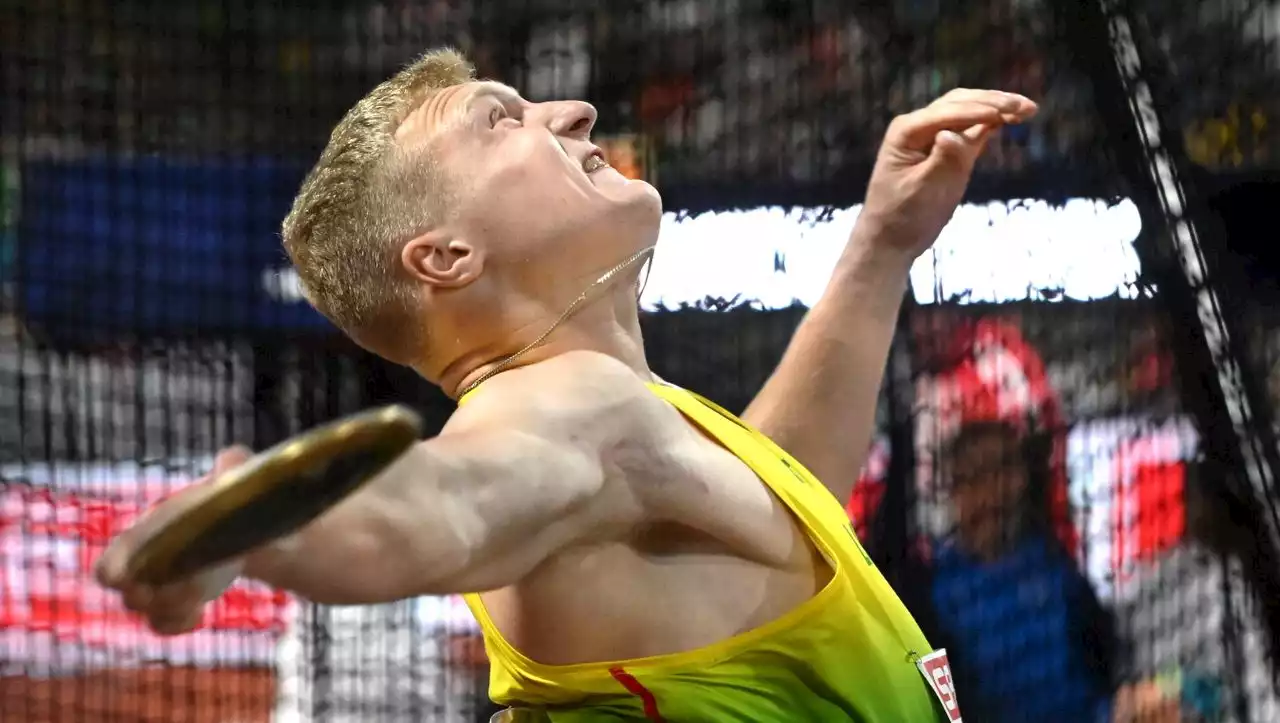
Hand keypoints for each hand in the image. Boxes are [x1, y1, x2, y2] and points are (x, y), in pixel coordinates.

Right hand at [94, 445, 252, 635]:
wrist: (255, 527)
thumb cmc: (232, 500)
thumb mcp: (235, 484)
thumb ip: (233, 469)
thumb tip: (231, 457)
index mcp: (151, 528)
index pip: (115, 557)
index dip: (115, 569)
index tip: (130, 578)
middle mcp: (147, 559)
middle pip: (126, 591)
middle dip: (145, 597)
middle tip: (180, 588)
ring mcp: (161, 584)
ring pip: (144, 610)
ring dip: (166, 610)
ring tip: (197, 598)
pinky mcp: (178, 604)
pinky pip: (163, 623)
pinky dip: (176, 623)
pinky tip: (199, 612)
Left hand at [859, 89, 1037, 260]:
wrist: (890, 239)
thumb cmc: (903, 218)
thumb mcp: (924, 192)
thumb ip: (942, 161)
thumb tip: (953, 134)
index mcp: (906, 131)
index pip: (948, 112)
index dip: (980, 110)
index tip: (1008, 112)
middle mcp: (917, 126)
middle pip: (960, 103)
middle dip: (993, 102)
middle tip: (1027, 106)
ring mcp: (930, 135)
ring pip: (967, 111)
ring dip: (995, 107)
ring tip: (1027, 109)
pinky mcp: (944, 148)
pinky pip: (969, 128)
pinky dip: (990, 122)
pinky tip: (1012, 118)